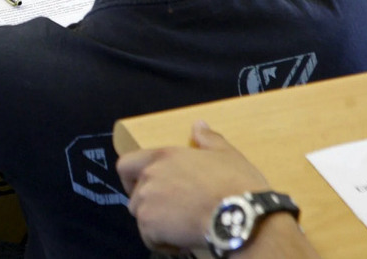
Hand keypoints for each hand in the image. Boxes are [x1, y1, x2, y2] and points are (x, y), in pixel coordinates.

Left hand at [118, 121, 271, 252]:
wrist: (240, 217)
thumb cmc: (236, 184)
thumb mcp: (227, 155)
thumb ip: (208, 139)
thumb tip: (199, 125)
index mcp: (163, 156)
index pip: (126, 164)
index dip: (131, 178)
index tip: (144, 188)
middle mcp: (149, 176)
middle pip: (135, 195)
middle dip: (150, 206)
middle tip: (174, 213)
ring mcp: (146, 201)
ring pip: (142, 218)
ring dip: (157, 225)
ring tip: (182, 228)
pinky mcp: (150, 226)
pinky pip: (150, 238)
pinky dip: (164, 243)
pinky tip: (184, 241)